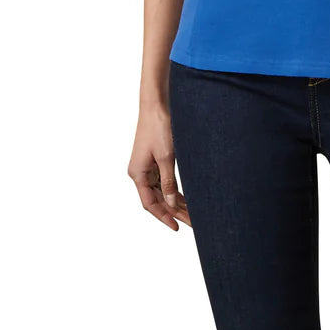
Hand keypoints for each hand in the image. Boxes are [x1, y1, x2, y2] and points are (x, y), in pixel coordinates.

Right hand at [128, 104, 191, 230]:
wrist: (157, 103)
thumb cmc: (159, 126)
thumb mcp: (166, 156)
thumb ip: (169, 181)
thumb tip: (172, 203)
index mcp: (137, 174)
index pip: (150, 204)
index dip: (163, 217)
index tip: (177, 227)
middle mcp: (140, 172)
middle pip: (157, 199)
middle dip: (174, 211)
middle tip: (192, 222)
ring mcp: (147, 165)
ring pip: (162, 190)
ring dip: (176, 201)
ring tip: (192, 213)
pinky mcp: (155, 158)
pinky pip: (164, 180)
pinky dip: (174, 189)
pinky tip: (186, 197)